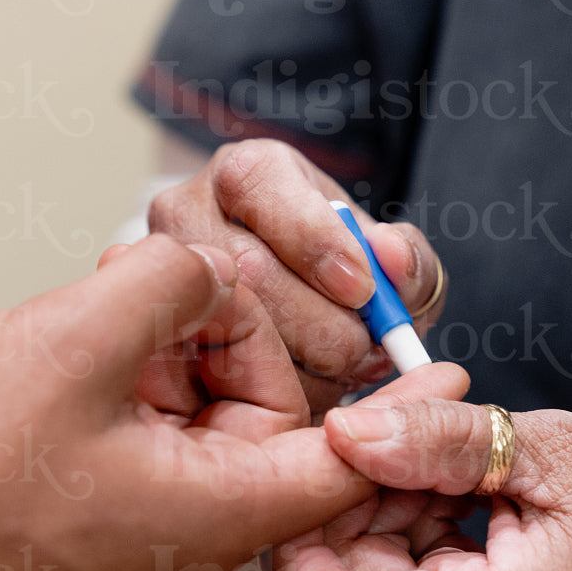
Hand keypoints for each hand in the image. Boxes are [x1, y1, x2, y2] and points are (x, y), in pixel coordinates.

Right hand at [0, 233, 469, 570]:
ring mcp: (145, 511)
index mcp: (218, 505)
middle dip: (240, 328)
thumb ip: (173, 285)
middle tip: (182, 280)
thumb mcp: (80, 340)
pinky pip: (154, 419)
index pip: (349, 457)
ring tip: (114, 303)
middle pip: (274, 405)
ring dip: (176, 340)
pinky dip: (140, 367)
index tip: (453, 364)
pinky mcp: (100, 496)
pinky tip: (91, 336)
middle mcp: (195, 519)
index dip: (404, 406)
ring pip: (206, 403)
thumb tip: (200, 268)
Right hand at [148, 139, 446, 414]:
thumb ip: (407, 259)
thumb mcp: (387, 261)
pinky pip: (213, 377)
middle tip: (363, 350)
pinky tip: (304, 388)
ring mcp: (169, 276)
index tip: (362, 289)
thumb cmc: (346, 276)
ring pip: (228, 328)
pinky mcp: (163, 335)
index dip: (315, 240)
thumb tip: (391, 258)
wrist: (305, 315)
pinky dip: (273, 396)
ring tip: (339, 370)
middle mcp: (191, 211)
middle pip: (247, 269)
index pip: (258, 184)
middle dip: (320, 325)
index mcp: (252, 174)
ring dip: (302, 366)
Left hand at [270, 401, 571, 570]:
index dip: (306, 532)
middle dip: (350, 506)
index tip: (323, 460)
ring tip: (444, 465)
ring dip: (381, 517)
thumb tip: (346, 428)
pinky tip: (453, 498)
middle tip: (397, 435)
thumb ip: (439, 440)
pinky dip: (408, 538)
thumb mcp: (549, 451)